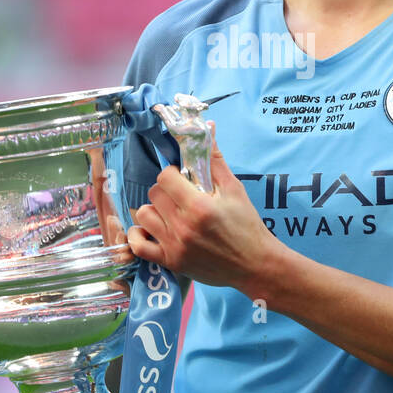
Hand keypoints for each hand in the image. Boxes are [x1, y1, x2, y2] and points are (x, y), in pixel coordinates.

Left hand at [128, 123, 272, 296]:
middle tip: (180, 196)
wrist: (254, 264)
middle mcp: (183, 226)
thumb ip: (215, 160)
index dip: (173, 174)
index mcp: (198, 206)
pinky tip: (152, 229)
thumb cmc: (247, 225)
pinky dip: (139, 235)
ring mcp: (174, 246)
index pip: (165, 177)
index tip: (184, 179)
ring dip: (154, 210)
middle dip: (165, 190)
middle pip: (153, 193)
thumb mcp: (234, 189)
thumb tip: (207, 128)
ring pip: (143, 214)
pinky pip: (138, 245)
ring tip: (170, 213)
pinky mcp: (170, 262)